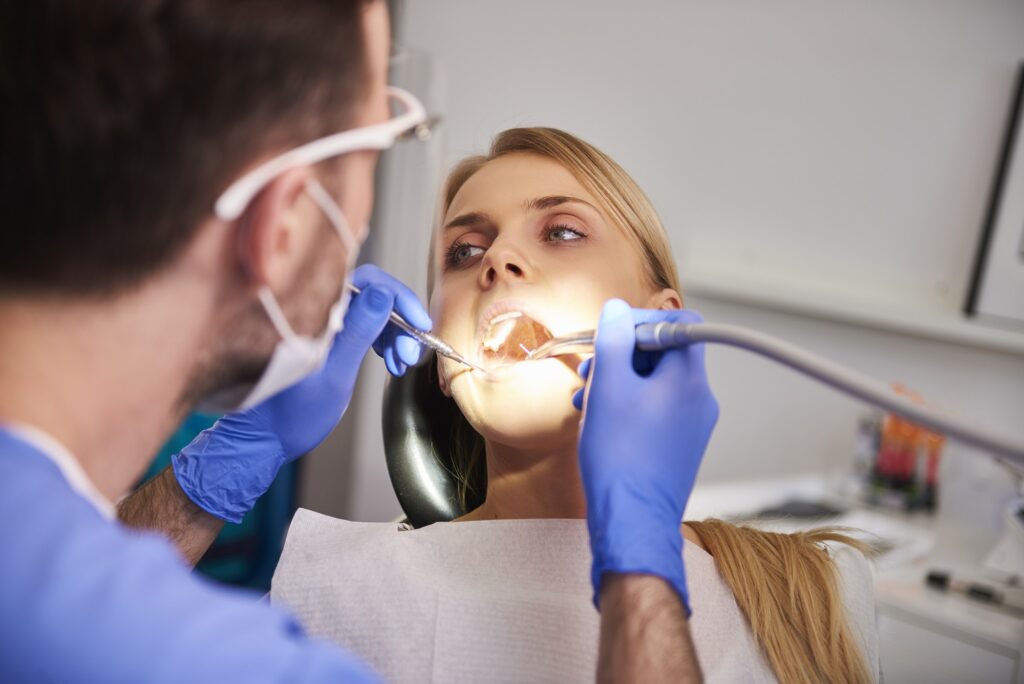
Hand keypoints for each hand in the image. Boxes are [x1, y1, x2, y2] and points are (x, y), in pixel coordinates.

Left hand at [173, 267, 430, 522]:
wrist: (266, 438)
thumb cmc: (291, 414)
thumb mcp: (333, 375)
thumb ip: (358, 333)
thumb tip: (382, 294)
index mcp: (314, 313)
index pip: (367, 282)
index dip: (399, 298)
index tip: (419, 322)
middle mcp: (317, 311)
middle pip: (373, 296)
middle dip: (400, 322)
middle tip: (411, 354)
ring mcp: (322, 324)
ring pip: (372, 312)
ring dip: (394, 334)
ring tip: (401, 363)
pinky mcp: (327, 338)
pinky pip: (363, 328)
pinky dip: (382, 342)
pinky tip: (390, 360)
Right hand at [576, 299, 717, 611]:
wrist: (632, 521)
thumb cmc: (620, 459)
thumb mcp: (608, 388)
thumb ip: (613, 340)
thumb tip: (617, 310)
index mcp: (688, 379)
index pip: (679, 323)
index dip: (642, 321)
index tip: (612, 335)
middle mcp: (699, 400)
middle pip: (664, 354)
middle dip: (623, 356)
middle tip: (592, 371)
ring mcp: (692, 426)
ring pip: (656, 384)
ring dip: (620, 383)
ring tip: (589, 401)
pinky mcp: (680, 446)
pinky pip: (656, 410)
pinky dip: (629, 407)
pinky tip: (601, 423)